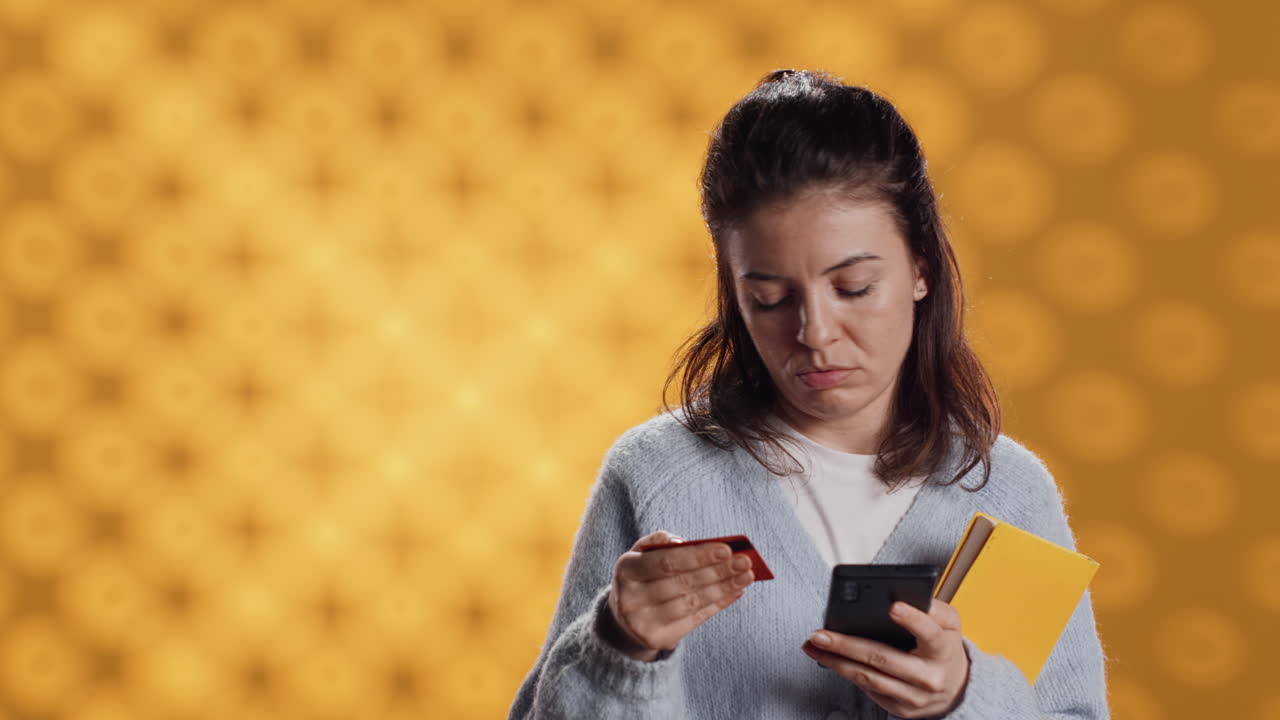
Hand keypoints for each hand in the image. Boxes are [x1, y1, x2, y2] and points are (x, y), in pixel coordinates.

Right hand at [603, 531, 755, 660]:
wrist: (624, 618)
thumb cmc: (642, 577)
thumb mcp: (642, 555)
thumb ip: (662, 543)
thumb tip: (692, 544)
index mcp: (625, 569)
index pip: (666, 561)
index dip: (698, 556)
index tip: (726, 549)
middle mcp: (630, 599)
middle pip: (683, 583)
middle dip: (718, 571)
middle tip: (745, 562)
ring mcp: (643, 623)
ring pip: (692, 603)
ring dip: (723, 588)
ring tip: (746, 576)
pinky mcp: (658, 639)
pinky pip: (695, 619)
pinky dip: (718, 604)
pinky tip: (735, 591)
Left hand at [801, 598, 969, 717]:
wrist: (956, 690)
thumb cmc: (945, 649)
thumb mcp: (950, 624)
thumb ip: (934, 607)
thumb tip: (905, 594)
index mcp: (943, 650)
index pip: (929, 633)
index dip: (912, 620)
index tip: (892, 606)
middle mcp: (929, 677)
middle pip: (883, 659)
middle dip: (848, 645)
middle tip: (821, 633)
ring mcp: (913, 696)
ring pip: (868, 677)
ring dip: (836, 661)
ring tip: (814, 645)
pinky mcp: (898, 708)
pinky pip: (867, 688)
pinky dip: (844, 672)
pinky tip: (827, 658)